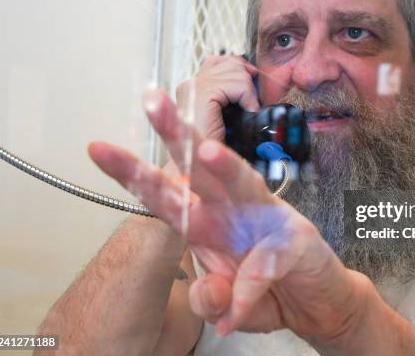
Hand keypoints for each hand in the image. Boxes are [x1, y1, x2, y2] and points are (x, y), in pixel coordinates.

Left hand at [88, 89, 368, 342]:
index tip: (98, 149)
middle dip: (176, 133)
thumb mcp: (226, 304)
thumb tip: (210, 298)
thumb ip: (209, 300)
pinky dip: (249, 288)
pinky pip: (268, 262)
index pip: (166, 191)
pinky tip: (235, 312)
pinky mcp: (296, 239)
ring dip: (225, 167)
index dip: (133, 172)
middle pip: (200, 168)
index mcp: (207, 219)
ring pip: (243, 183)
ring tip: (206, 152)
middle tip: (153, 102)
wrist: (315, 302)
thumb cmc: (265, 291)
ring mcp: (267, 218)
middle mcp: (233, 209)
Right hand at [176, 55, 259, 140]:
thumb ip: (233, 92)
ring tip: (248, 111)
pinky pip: (237, 84)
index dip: (242, 72)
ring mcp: (193, 87)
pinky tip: (248, 112)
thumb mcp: (228, 113)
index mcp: (193, 87)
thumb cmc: (220, 146)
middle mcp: (190, 84)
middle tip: (252, 104)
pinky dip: (248, 97)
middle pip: (231, 62)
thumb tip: (254, 73)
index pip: (223, 61)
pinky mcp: (201, 94)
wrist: (207, 170)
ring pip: (236, 70)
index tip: (252, 94)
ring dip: (249, 92)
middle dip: (248, 81)